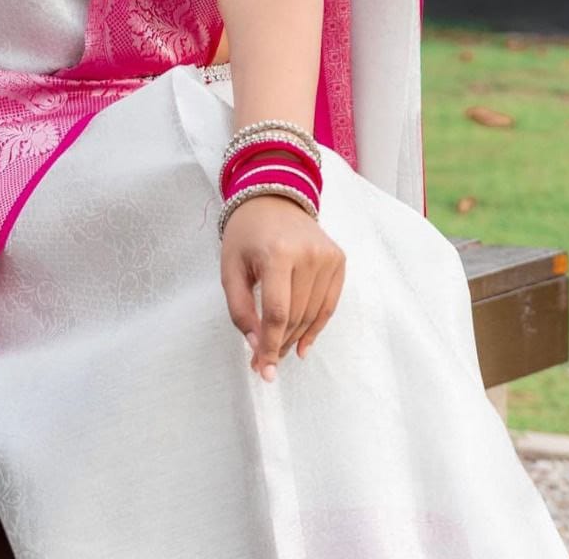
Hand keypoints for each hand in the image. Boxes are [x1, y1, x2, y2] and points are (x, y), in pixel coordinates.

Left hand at [220, 192, 344, 380]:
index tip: (262, 370)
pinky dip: (315, 328)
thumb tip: (256, 345)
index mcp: (278, 253)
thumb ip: (239, 309)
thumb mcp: (230, 268)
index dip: (270, 346)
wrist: (273, 199)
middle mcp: (308, 254)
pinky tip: (302, 345)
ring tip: (278, 352)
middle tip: (263, 363)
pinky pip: (329, 305)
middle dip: (279, 345)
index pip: (278, 312)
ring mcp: (328, 257)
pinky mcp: (339, 259)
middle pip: (296, 316)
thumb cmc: (246, 235)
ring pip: (313, 315)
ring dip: (295, 339)